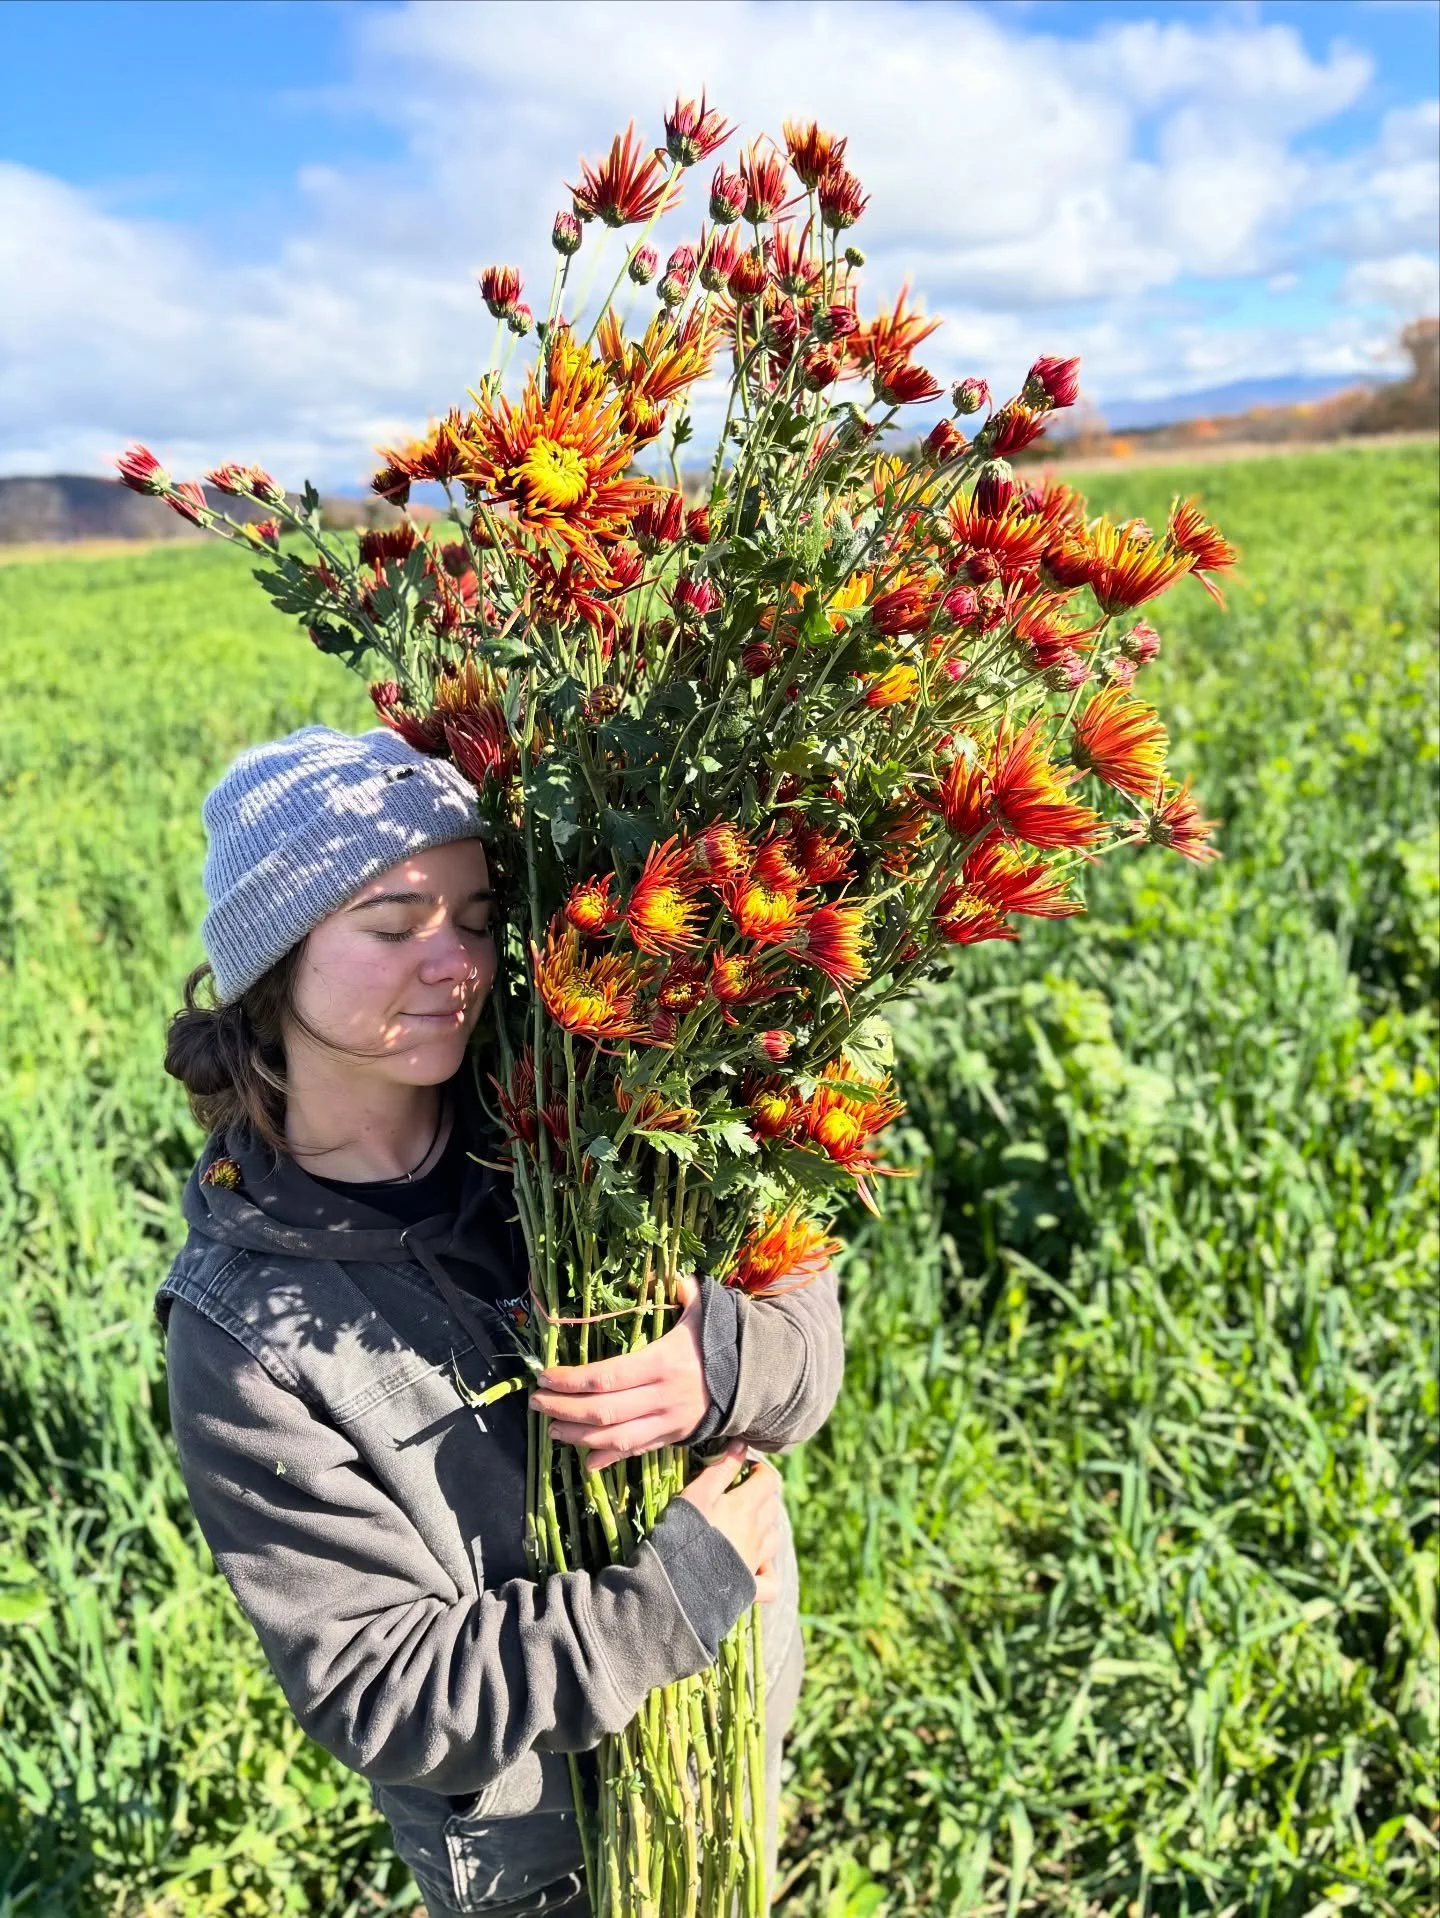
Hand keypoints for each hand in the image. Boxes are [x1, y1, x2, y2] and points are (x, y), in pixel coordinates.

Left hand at [527, 1273, 710, 1472]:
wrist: (756, 1380)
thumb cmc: (721, 1340)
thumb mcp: (706, 1311)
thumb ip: (686, 1291)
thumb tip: (673, 1275)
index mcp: (663, 1362)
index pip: (607, 1375)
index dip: (571, 1379)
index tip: (545, 1376)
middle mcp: (662, 1396)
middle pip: (604, 1410)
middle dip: (565, 1409)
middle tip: (537, 1404)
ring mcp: (668, 1421)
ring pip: (616, 1436)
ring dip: (579, 1436)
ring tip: (552, 1430)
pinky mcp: (674, 1437)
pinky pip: (637, 1451)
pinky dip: (610, 1457)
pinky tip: (586, 1460)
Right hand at [676, 1441, 783, 1604]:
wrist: (679, 1584)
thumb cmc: (684, 1533)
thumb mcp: (697, 1494)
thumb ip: (720, 1468)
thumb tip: (741, 1444)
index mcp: (746, 1507)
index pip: (768, 1479)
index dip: (759, 1469)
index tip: (742, 1468)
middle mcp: (758, 1533)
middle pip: (773, 1506)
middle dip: (763, 1494)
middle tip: (741, 1492)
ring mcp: (756, 1561)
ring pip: (774, 1538)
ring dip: (766, 1527)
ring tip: (748, 1525)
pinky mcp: (750, 1588)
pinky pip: (771, 1581)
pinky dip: (768, 1571)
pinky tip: (757, 1565)